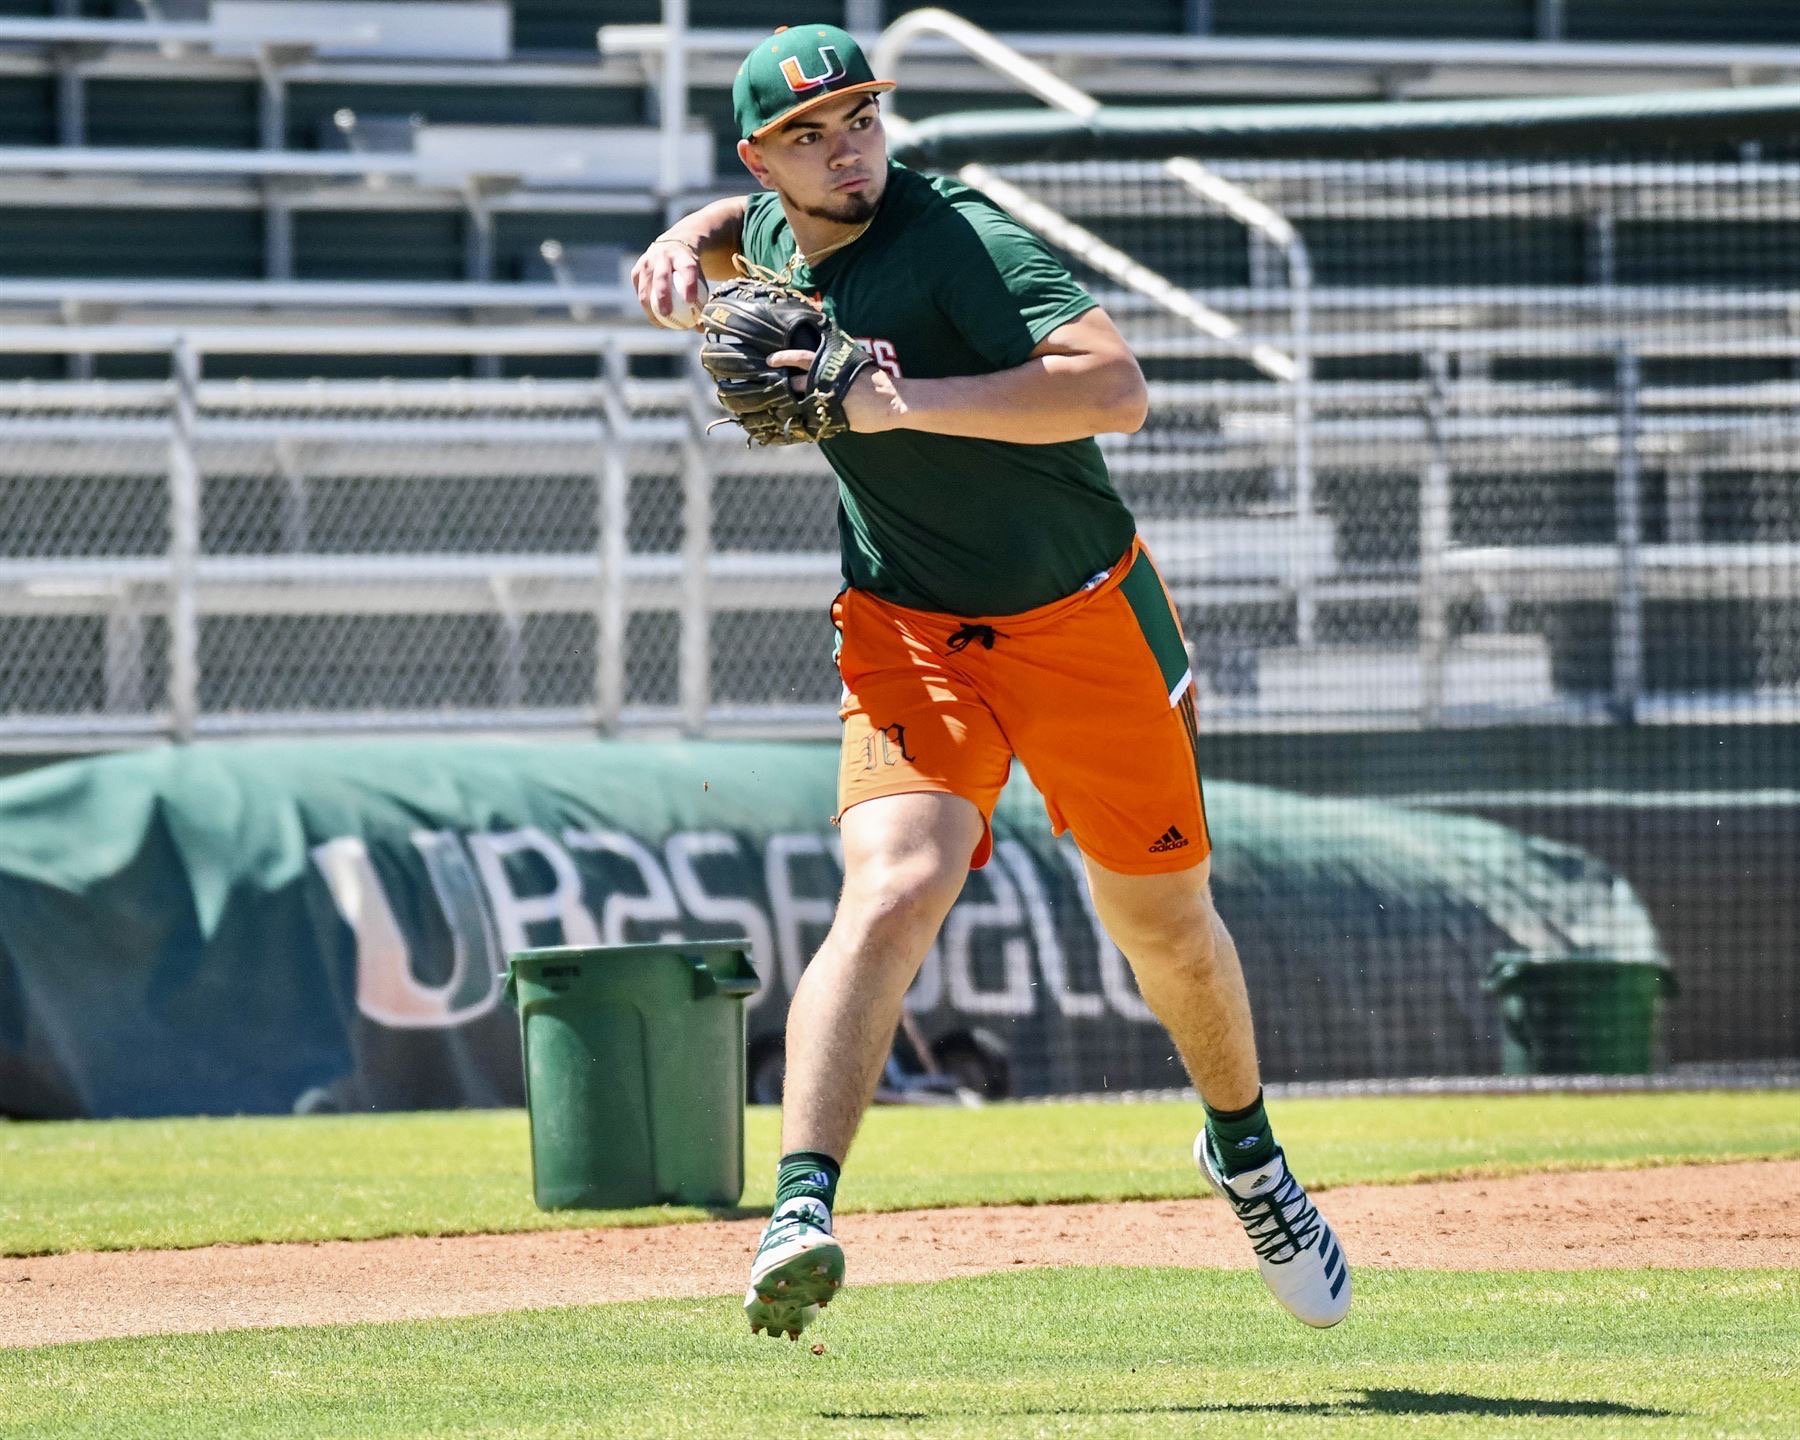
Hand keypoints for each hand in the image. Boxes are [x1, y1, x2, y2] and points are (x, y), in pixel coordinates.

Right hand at [630, 237, 706, 330]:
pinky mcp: (637, 270)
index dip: (689, 284)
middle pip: (661, 276)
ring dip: (650, 306)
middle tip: (667, 314)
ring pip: (645, 286)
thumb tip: (701, 328)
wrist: (671, 247)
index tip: (691, 301)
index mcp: (682, 255)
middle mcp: (663, 255)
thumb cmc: (689, 270)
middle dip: (662, 295)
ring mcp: (647, 261)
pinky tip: (654, 319)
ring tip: (659, 323)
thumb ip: (701, 300)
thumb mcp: (699, 278)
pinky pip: (639, 290)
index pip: (687, 268)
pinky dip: (646, 306)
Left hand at [768, 348, 900, 433]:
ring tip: (778, 408)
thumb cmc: (877, 382)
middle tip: (767, 387)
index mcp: (832, 363)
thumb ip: (837, 367)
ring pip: (802, 401)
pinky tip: (797, 425)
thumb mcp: (855, 364)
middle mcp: (827, 378)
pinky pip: (814, 419)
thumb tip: (827, 367)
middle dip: (779, 384)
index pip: (802, 357)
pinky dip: (806, 422)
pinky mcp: (834, 415)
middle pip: (796, 381)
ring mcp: (829, 398)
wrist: (892, 400)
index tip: (771, 359)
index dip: (785, 358)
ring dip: (790, 405)